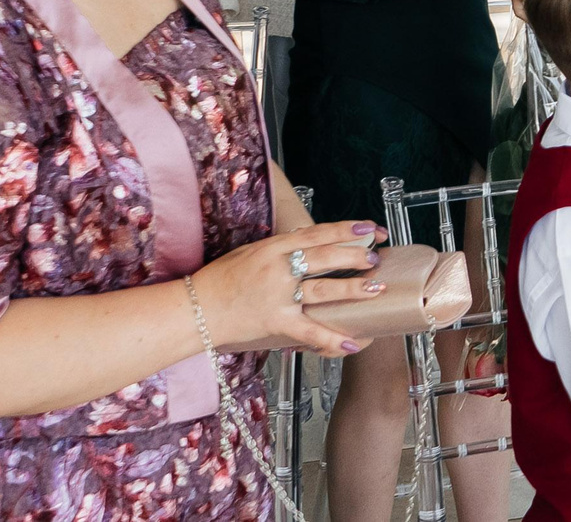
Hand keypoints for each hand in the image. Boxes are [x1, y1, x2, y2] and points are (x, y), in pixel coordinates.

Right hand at [192, 219, 388, 358]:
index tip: (368, 228)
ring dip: (353, 289)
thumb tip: (310, 241)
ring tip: (376, 287)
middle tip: (375, 258)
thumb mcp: (251, 252)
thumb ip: (280, 247)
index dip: (346, 229)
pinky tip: (352, 342)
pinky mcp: (275, 322)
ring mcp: (278, 295)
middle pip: (325, 258)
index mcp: (273, 247)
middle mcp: (278, 268)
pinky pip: (310, 331)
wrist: (195, 309)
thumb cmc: (220, 280)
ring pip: (324, 290)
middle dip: (355, 256)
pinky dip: (332, 338)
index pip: (316, 233)